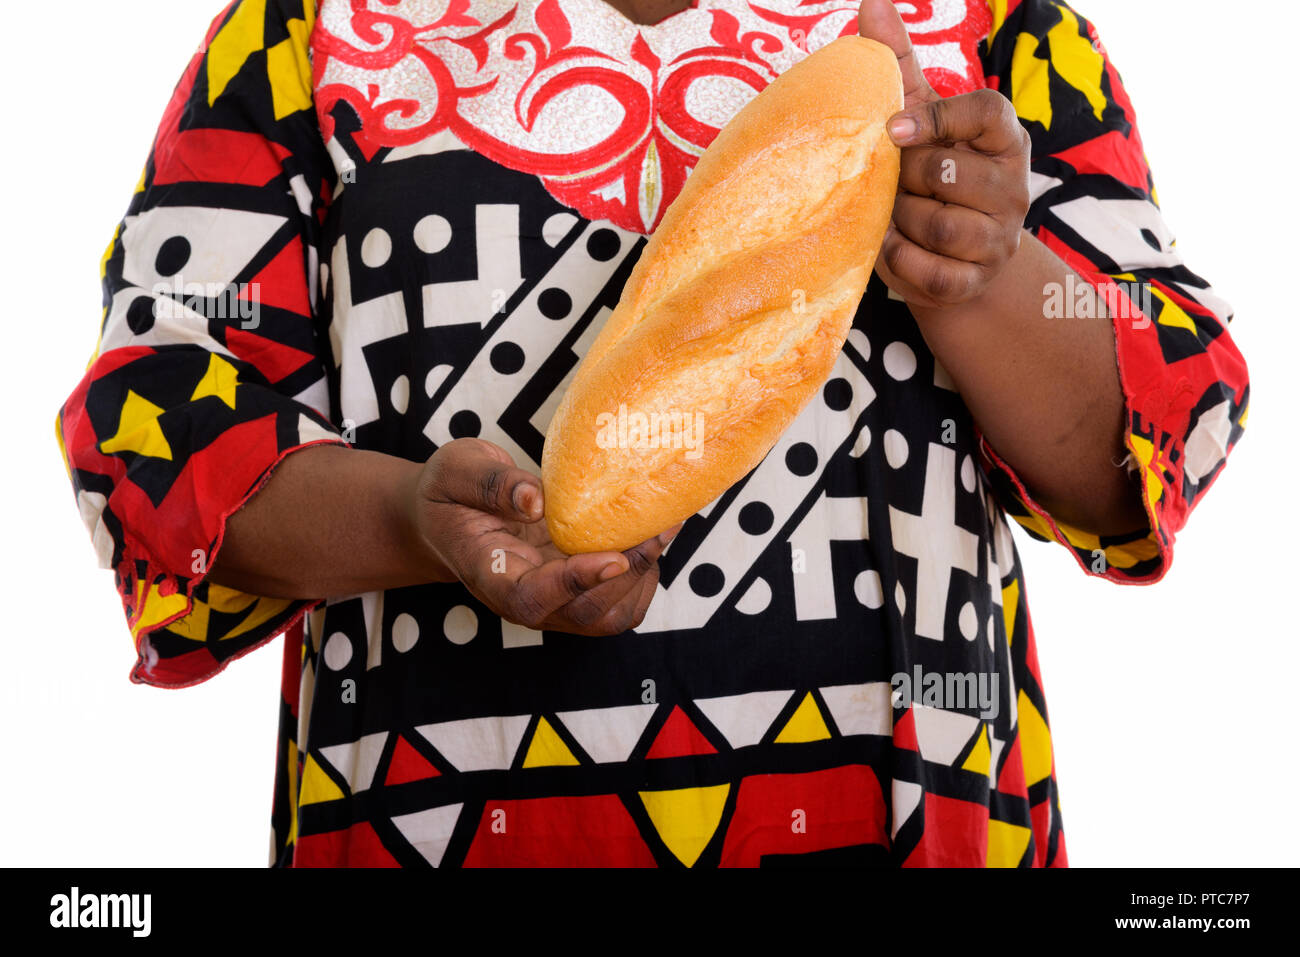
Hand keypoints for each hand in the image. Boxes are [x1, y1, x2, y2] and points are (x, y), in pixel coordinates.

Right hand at [411, 438, 677, 635]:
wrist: (446, 518)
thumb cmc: (448, 493)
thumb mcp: (455, 471)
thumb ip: (490, 484)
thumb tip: (536, 500)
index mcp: (490, 574)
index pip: (530, 598)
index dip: (574, 583)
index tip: (613, 558)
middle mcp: (524, 599)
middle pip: (583, 613)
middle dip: (629, 574)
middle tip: (658, 526)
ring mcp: (553, 600)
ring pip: (608, 616)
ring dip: (644, 578)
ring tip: (663, 527)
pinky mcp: (575, 591)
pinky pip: (618, 603)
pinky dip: (645, 576)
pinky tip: (651, 534)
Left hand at [858, 0, 1031, 308]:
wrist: (949, 253)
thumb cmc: (932, 170)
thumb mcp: (919, 118)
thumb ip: (899, 64)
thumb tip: (871, 3)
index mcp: (1003, 136)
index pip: (987, 111)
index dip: (938, 118)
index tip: (893, 128)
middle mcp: (1013, 185)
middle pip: (949, 175)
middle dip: (907, 180)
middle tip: (891, 183)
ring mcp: (1000, 236)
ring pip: (942, 227)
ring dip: (902, 222)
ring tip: (892, 215)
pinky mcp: (978, 278)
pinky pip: (936, 272)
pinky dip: (902, 263)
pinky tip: (891, 249)